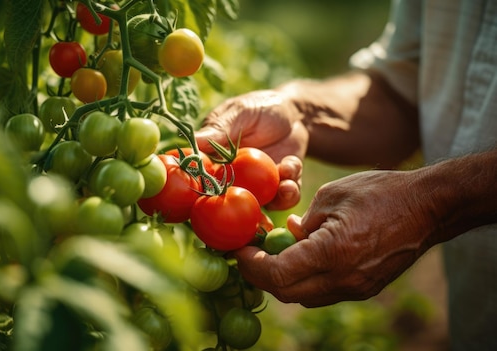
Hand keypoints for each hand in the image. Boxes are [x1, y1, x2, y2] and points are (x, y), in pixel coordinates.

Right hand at [195, 89, 307, 209]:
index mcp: (219, 162)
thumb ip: (219, 130)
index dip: (205, 193)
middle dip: (243, 207)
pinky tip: (291, 169)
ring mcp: (261, 185)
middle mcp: (237, 179)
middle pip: (235, 202)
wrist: (294, 112)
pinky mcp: (283, 186)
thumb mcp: (238, 113)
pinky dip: (291, 191)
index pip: (205, 181)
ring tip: (286, 187)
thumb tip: (192, 142)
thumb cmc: (260, 107)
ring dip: (277, 199)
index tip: (213, 194)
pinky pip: (286, 198)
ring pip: (264, 204)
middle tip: (253, 202)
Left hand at [233, 170, 437, 306]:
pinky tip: (304, 253)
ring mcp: (356, 287)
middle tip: (249, 255)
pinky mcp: (364, 288)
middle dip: (260, 276)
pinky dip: (305, 277)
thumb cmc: (380, 192)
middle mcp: (344, 278)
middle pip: (286, 292)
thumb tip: (287, 234)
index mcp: (332, 251)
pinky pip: (323, 291)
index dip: (251, 265)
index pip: (277, 274)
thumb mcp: (330, 196)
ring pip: (304, 295)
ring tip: (273, 251)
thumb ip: (303, 222)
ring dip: (282, 278)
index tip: (239, 250)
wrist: (428, 208)